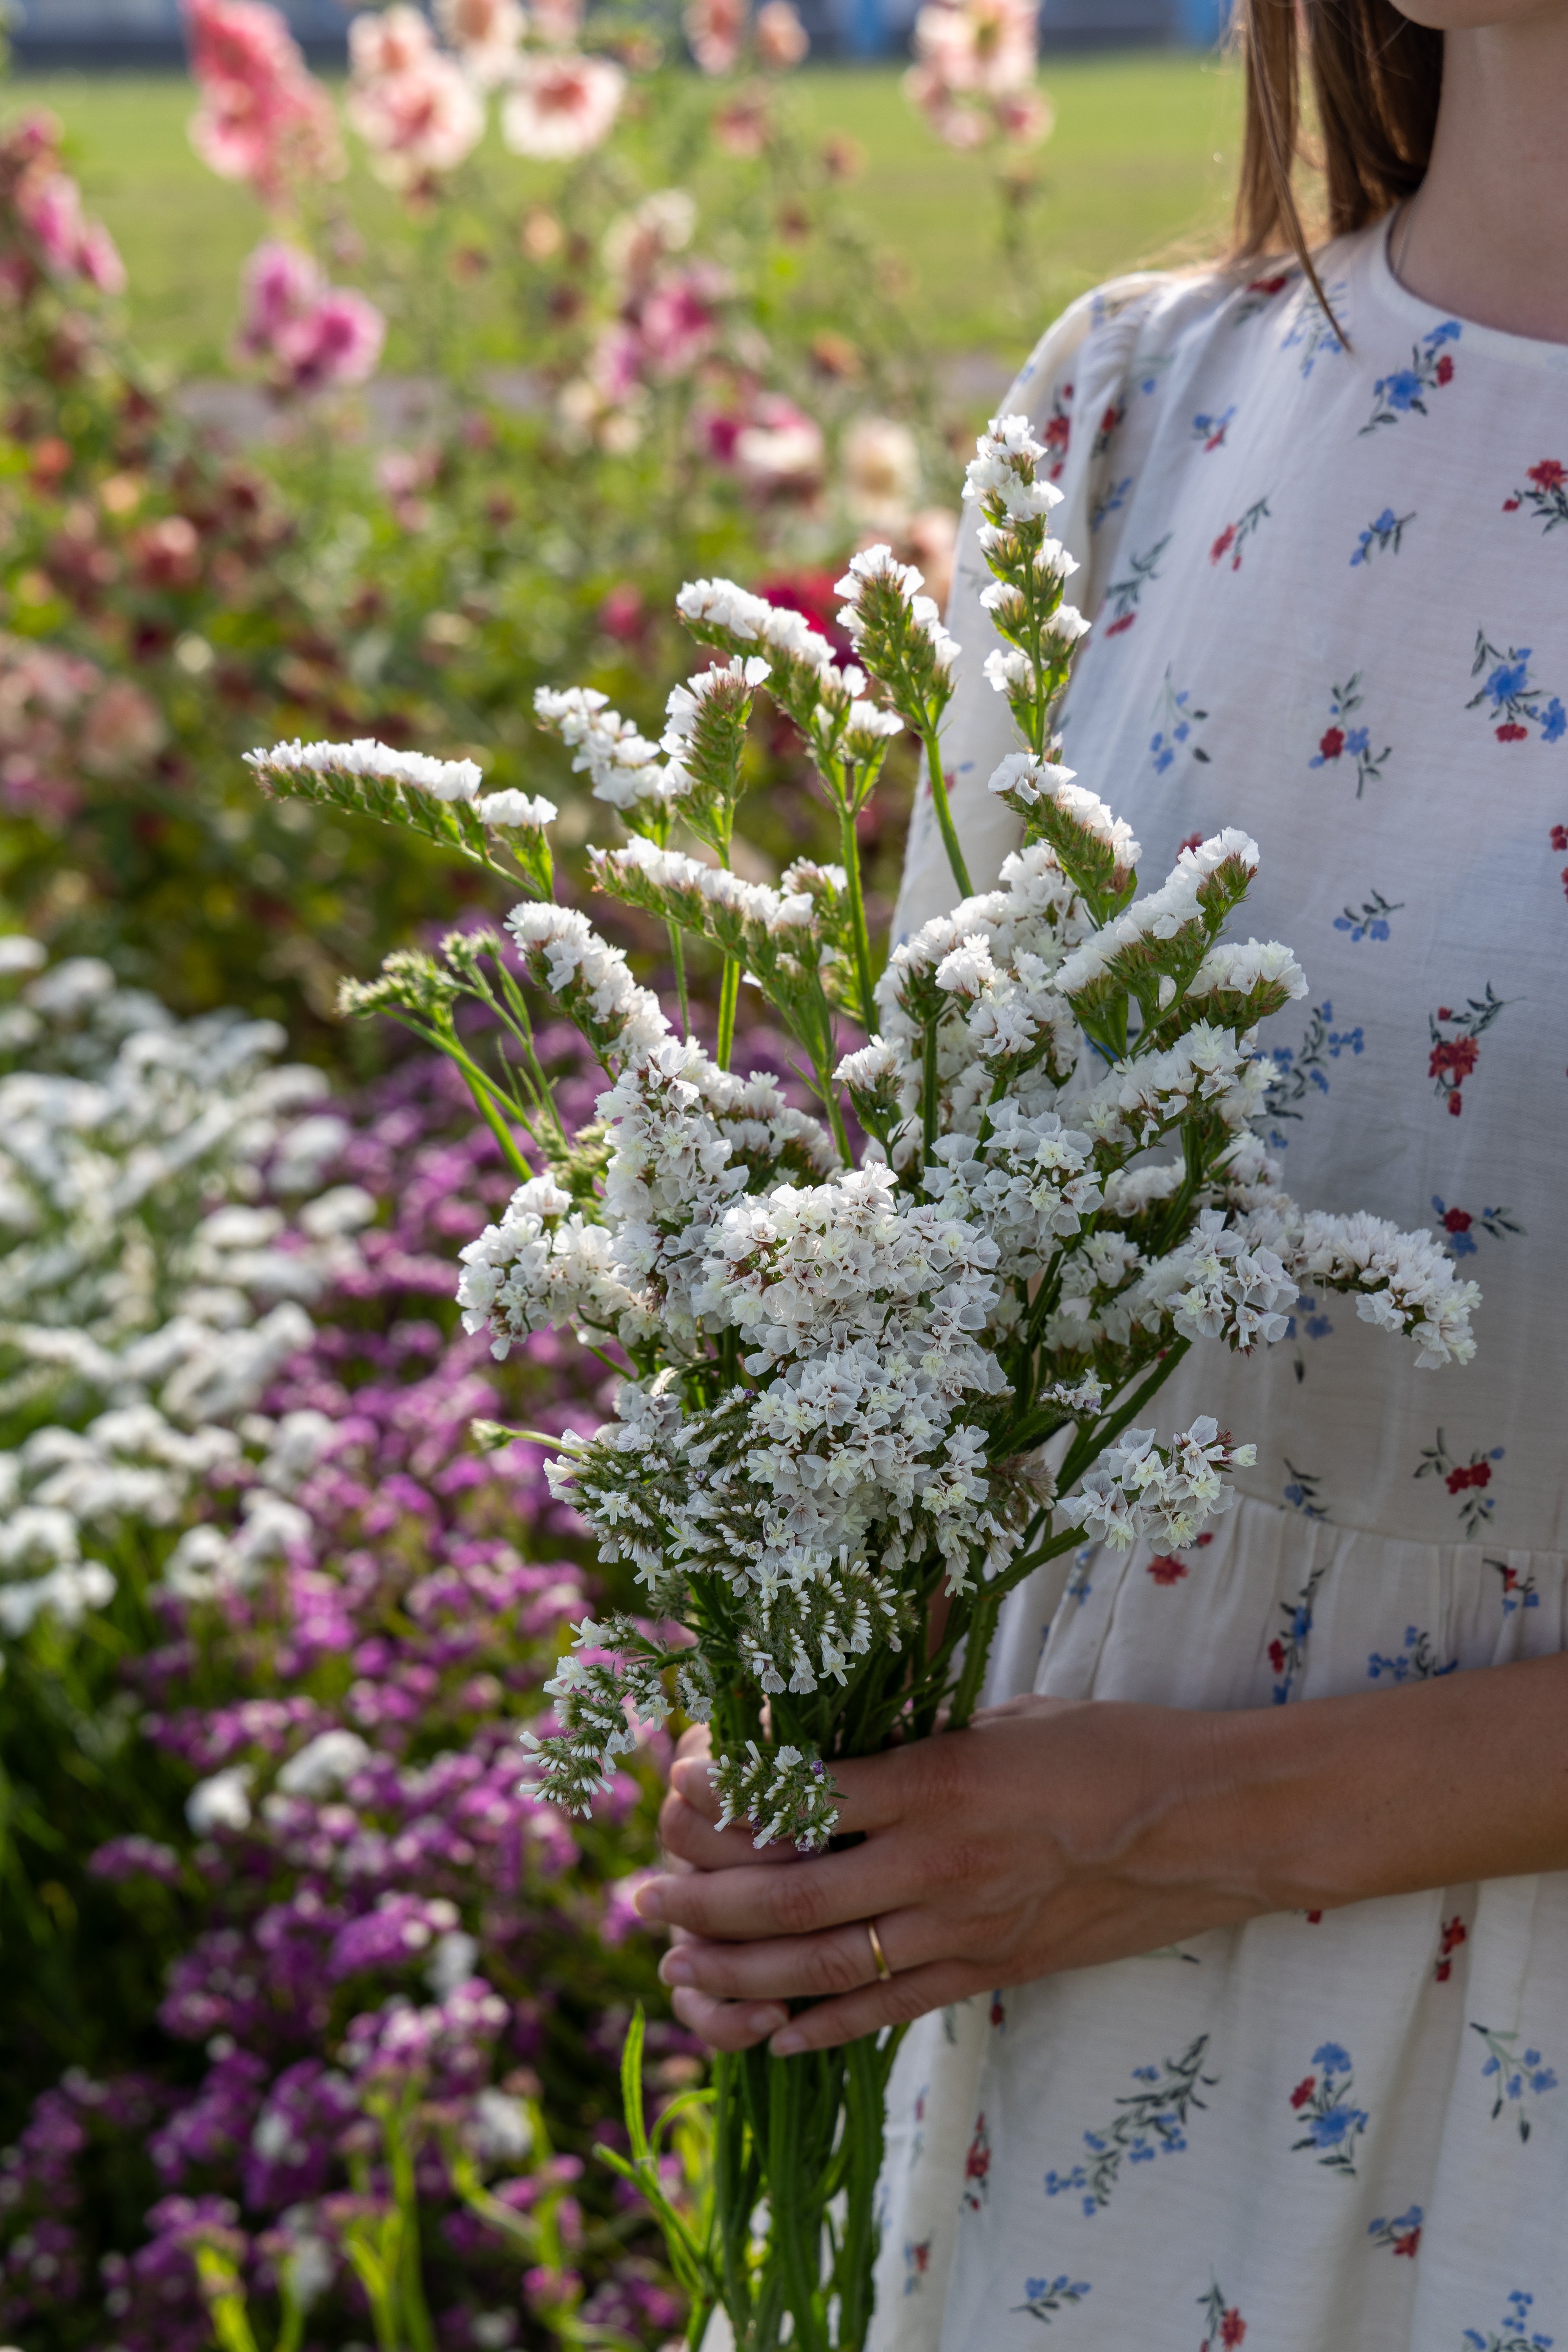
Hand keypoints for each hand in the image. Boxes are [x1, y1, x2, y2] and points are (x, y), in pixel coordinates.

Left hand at [639, 1695, 1270, 2057]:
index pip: (802, 1795)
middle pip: (791, 1897)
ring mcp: (963, 1928)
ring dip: (738, 1972)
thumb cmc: (1103, 1747)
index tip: (676, 1788)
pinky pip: (889, 2009)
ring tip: (677, 1966)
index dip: (727, 1796)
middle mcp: (937, 1862)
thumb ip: (912, 1735)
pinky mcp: (989, 1972)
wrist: (1203, 1824)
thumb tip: (829, 1732)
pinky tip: (769, 2035)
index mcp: (936, 1779)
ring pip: (824, 1967)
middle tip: (640, 1898)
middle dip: (703, 1901)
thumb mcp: (997, 1716)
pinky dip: (821, 2025)